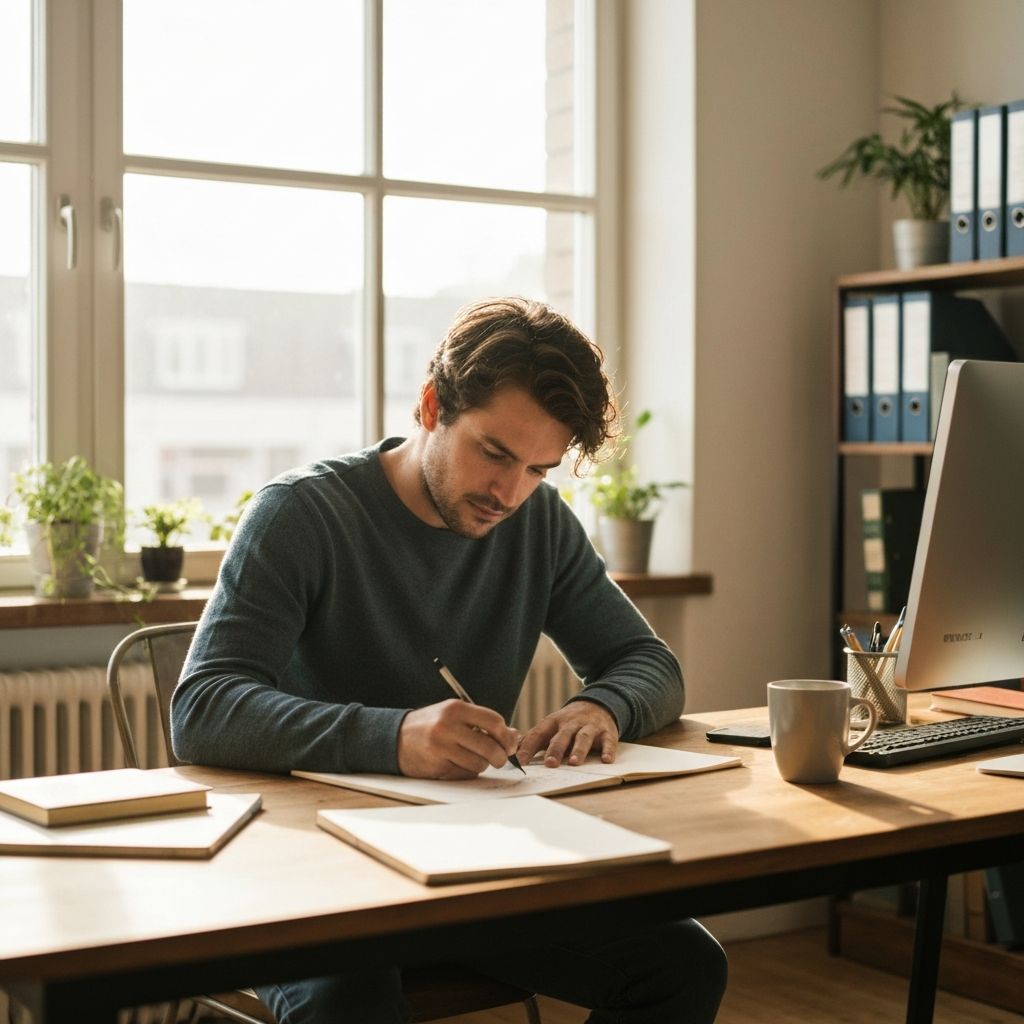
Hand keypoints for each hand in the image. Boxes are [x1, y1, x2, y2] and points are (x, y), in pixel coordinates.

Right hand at [397, 699, 519, 778]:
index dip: (506, 735)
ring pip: (479, 763)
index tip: (509, 743)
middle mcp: (448, 726)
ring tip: (472, 758)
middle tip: (499, 759)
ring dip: (481, 765)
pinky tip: (457, 763)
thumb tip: (513, 735)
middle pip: (489, 747)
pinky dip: (467, 772)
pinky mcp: (436, 765)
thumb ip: (482, 723)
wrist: (395, 738)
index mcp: (455, 708)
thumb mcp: (454, 715)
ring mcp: (441, 747)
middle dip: (500, 756)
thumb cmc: (431, 725)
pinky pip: (464, 774)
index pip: (493, 721)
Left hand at [516, 701, 617, 767]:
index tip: (520, 760)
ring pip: (583, 737)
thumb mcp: (551, 726)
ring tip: (574, 763)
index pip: (539, 733)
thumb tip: (512, 751)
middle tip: (550, 764)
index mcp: (554, 721)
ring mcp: (590, 726)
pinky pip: (609, 741)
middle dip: (555, 749)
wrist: (598, 704)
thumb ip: (534, 739)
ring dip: (578, 750)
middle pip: (562, 736)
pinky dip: (608, 750)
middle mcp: (571, 723)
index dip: (529, 746)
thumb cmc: (569, 722)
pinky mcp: (607, 732)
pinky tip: (607, 760)